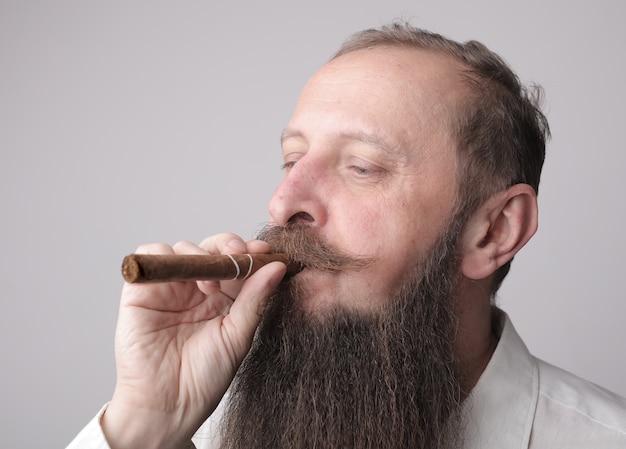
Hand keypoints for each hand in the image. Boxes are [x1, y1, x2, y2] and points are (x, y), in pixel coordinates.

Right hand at [101, 234, 285, 448]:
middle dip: (228, 245)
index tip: (264, 251)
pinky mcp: (141, 288)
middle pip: (213, 248)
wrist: (167, 404)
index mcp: (226, 298)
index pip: (240, 262)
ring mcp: (170, 287)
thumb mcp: (238, 336)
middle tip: (239, 254)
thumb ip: (255, 299)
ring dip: (200, 255)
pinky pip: (150, 253)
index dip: (251, 252)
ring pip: (184, 247)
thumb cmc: (205, 377)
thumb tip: (278, 267)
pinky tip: (181, 279)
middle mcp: (198, 288)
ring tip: (210, 286)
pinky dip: (165, 255)